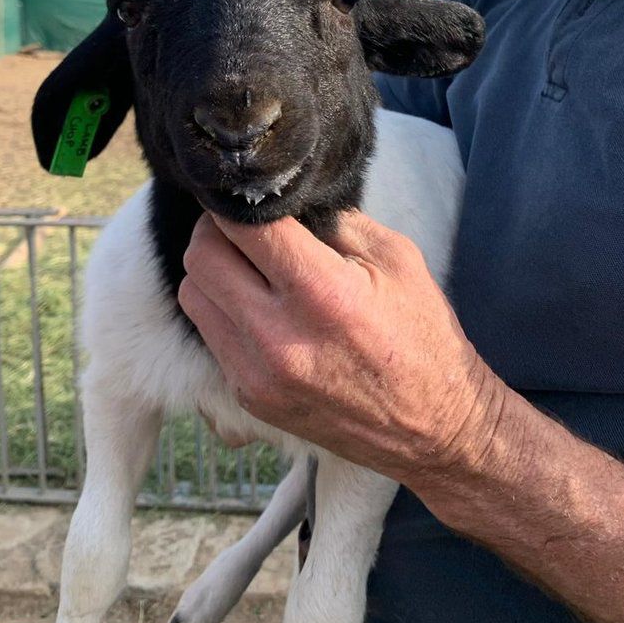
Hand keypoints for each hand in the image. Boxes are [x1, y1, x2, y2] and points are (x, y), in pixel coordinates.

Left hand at [178, 210, 505, 488]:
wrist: (430, 431)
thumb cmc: (421, 336)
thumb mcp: (397, 259)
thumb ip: (335, 220)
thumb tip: (284, 199)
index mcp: (323, 293)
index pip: (244, 226)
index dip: (239, 198)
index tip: (247, 192)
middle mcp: (279, 336)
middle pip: (201, 256)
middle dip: (216, 229)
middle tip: (243, 227)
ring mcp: (257, 373)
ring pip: (193, 295)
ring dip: (213, 270)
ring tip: (248, 267)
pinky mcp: (248, 397)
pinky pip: (210, 334)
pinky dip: (224, 310)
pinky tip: (258, 308)